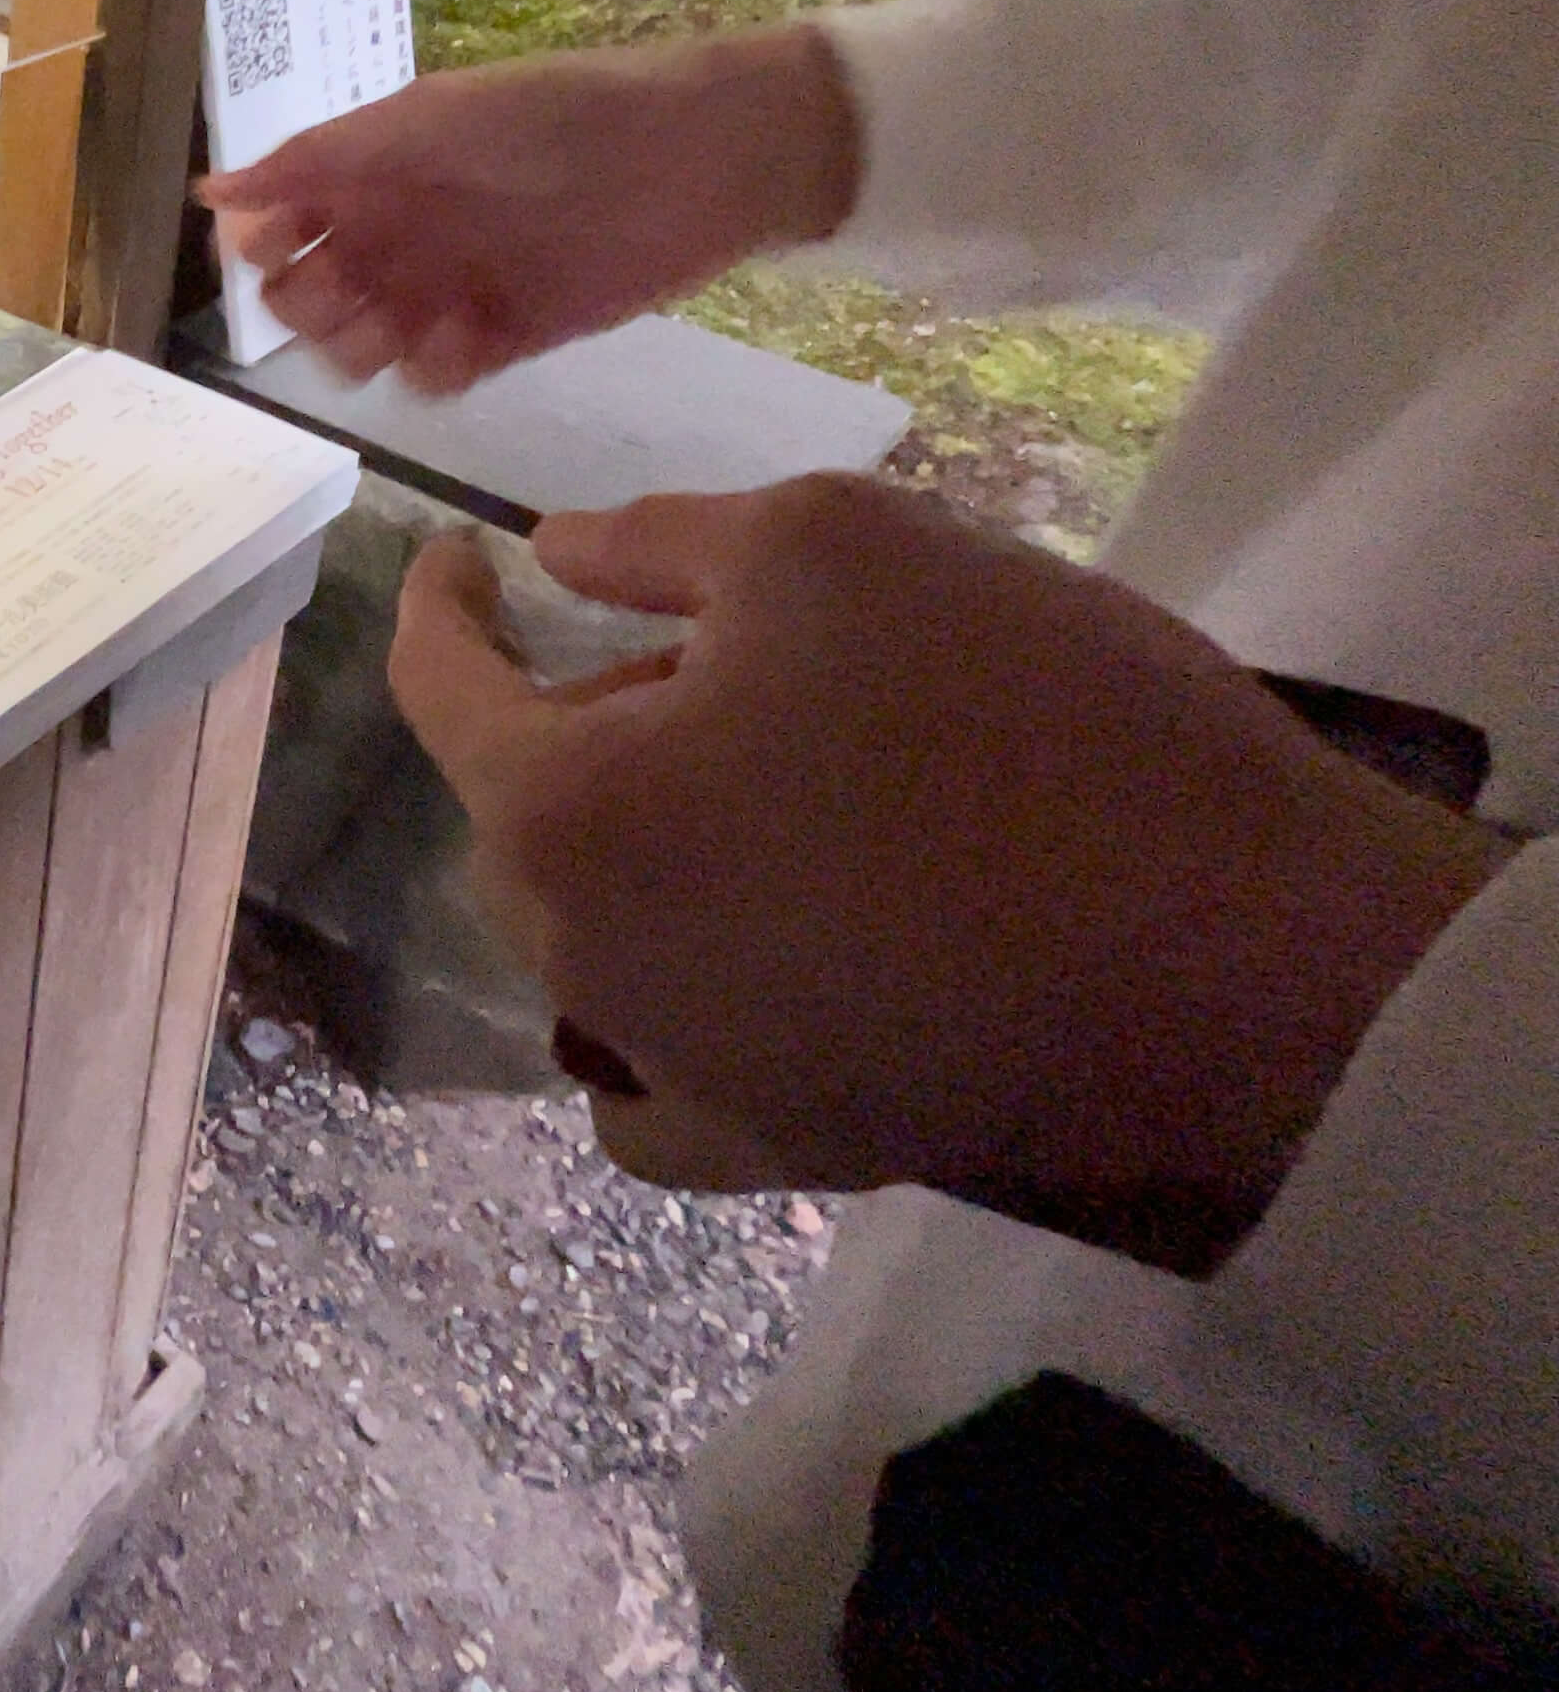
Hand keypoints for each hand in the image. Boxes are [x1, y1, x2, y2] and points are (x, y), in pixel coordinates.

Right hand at [193, 25, 859, 390]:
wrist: (694, 159)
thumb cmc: (555, 117)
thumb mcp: (429, 118)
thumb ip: (321, 157)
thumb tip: (210, 192)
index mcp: (369, 173)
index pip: (273, 229)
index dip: (260, 250)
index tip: (279, 250)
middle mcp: (395, 234)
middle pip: (305, 301)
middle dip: (310, 308)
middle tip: (354, 293)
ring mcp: (444, 289)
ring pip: (358, 349)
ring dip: (365, 348)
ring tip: (416, 323)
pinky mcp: (501, 339)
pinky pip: (432, 377)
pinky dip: (432, 370)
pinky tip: (469, 340)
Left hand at [389, 477, 1506, 1271]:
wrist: (1246, 963)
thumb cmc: (1020, 719)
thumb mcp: (833, 544)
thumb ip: (661, 542)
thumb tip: (556, 556)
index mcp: (562, 820)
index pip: (445, 692)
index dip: (446, 605)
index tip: (469, 552)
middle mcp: (589, 968)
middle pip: (529, 816)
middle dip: (585, 720)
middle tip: (705, 650)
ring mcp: (691, 1079)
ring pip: (597, 936)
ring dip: (641, 845)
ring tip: (770, 772)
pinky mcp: (799, 1149)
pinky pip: (664, 1085)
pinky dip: (663, 1012)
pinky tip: (728, 953)